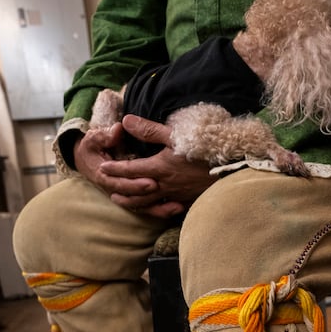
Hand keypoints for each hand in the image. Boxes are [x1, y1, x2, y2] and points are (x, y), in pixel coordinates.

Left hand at [96, 114, 217, 217]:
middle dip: (120, 189)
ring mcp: (175, 195)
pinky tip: (151, 210)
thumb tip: (126, 121)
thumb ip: (149, 130)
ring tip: (122, 201)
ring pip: (149, 203)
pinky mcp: (187, 201)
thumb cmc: (203, 150)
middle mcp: (164, 185)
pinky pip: (166, 209)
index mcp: (159, 167)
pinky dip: (155, 210)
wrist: (229, 169)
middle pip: (136, 190)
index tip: (102, 168)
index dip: (115, 170)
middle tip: (107, 188)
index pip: (131, 169)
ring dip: (133, 202)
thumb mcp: (175, 135)